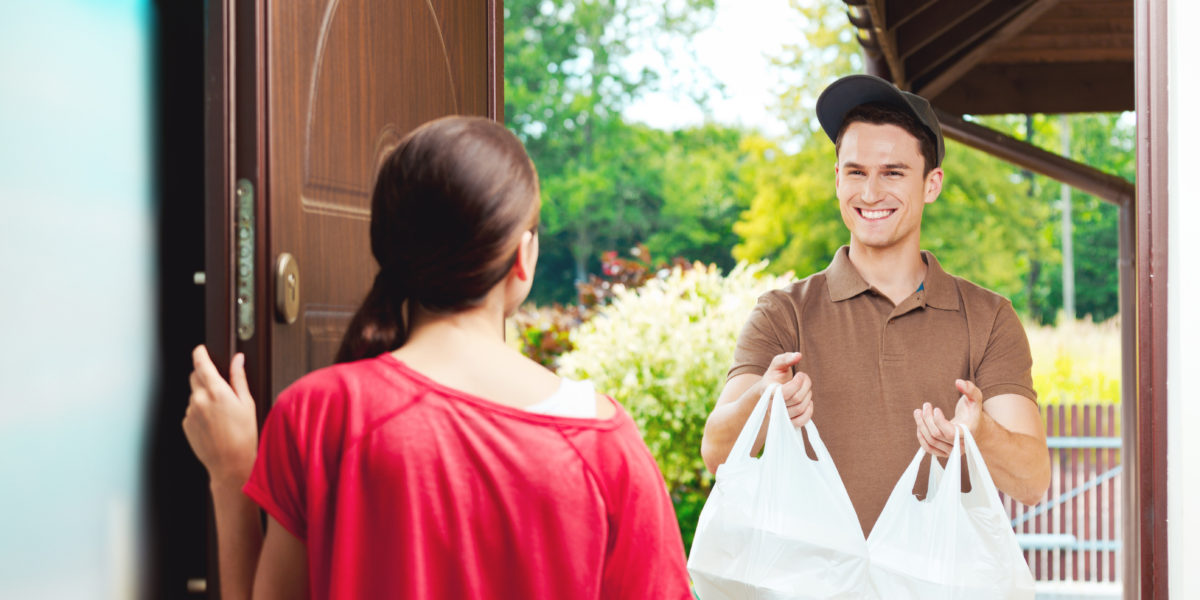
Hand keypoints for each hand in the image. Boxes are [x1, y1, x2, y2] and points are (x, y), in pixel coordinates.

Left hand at [183, 345, 258, 487]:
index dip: (200, 353)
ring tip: (221, 413)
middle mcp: (199, 400)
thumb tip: (238, 359)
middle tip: (220, 387)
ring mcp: (190, 412)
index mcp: (217, 392)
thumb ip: (239, 378)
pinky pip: (192, 410)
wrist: (231, 463)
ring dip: (204, 396)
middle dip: (204, 376)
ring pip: (194, 395)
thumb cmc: (244, 435)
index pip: (201, 363)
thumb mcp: (247, 403)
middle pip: (194, 376)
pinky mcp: (186, 424)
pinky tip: (214, 423)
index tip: (201, 349)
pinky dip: (200, 411)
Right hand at [763, 352, 813, 427]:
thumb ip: (786, 358)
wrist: (770, 392)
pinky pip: (801, 421)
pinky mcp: (787, 422)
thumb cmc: (775, 376)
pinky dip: (809, 411)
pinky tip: (808, 402)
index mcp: (768, 390)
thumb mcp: (777, 364)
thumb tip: (798, 355)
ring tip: (805, 388)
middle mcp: (771, 405)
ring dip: (808, 396)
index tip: (800, 374)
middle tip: (804, 378)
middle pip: (797, 398)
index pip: (785, 393)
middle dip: (806, 386)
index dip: (798, 383)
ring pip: (801, 408)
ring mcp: (779, 416)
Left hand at [913, 379, 984, 457]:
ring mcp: (952, 451)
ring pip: (930, 441)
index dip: (938, 421)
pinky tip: (919, 424)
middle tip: (926, 405)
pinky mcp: (944, 453)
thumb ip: (969, 389)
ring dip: (921, 425)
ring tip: (919, 411)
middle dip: (927, 419)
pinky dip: (921, 436)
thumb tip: (958, 382)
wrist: (976, 428)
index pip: (950, 433)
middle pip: (936, 435)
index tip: (935, 408)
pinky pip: (928, 449)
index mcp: (969, 433)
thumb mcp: (975, 398)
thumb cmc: (973, 412)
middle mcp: (961, 446)